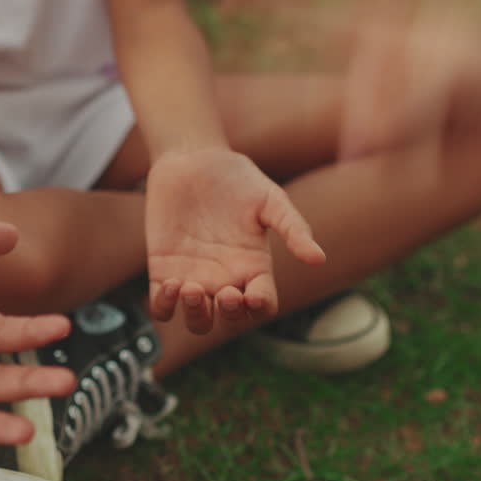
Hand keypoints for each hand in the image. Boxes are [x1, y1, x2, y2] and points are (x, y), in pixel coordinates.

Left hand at [145, 149, 324, 333]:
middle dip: (228, 315)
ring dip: (195, 316)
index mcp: (254, 267)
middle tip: (225, 293)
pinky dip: (164, 306)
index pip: (262, 304)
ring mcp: (194, 278)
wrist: (192, 159)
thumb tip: (319, 259)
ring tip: (191, 289)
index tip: (253, 295)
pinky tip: (170, 285)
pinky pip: (162, 307)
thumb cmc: (236, 178)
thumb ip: (293, 228)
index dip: (259, 307)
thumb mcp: (270, 199)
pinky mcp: (163, 271)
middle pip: (230, 320)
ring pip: (197, 321)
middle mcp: (225, 279)